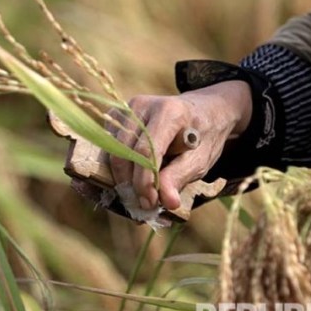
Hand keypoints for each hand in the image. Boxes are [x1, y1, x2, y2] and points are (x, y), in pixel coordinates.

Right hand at [108, 81, 251, 210]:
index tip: (149, 203)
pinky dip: (118, 168)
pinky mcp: (118, 117)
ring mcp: (126, 110)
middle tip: (142, 205)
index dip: (144, 182)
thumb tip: (166, 202)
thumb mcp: (200, 159)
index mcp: (169, 112)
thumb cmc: (202, 137)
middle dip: (129, 183)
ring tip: (139, 194)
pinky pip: (108, 148)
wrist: (202, 113)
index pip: (146, 151)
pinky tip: (134, 179)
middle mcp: (142, 106)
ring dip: (121, 178)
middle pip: (123, 152)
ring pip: (111, 151)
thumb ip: (180, 177)